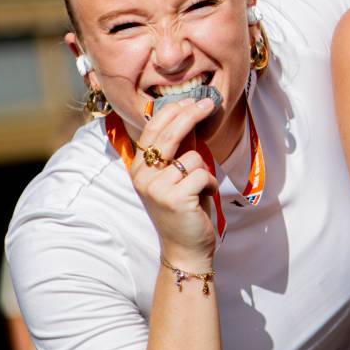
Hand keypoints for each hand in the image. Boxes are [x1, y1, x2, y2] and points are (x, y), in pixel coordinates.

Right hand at [131, 96, 220, 266]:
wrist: (185, 248)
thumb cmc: (184, 209)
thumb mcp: (176, 176)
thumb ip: (179, 149)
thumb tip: (190, 115)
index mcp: (139, 169)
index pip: (152, 130)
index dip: (173, 112)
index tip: (192, 101)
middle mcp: (142, 177)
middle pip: (168, 135)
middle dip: (191, 115)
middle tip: (210, 104)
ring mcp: (156, 188)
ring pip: (192, 158)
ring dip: (204, 171)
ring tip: (199, 189)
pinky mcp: (175, 198)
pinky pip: (202, 175)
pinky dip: (210, 184)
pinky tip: (203, 198)